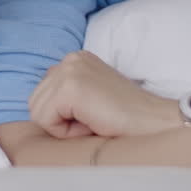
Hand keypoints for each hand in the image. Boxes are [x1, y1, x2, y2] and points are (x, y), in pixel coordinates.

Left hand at [29, 50, 178, 137]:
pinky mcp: (70, 87)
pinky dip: (65, 131)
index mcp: (74, 59)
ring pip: (38, 111)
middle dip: (59, 120)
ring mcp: (69, 70)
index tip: (91, 114)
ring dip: (62, 126)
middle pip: (35, 101)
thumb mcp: (90, 96)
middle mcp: (70, 59)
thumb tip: (38, 107)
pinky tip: (90, 124)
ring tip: (92, 121)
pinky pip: (46, 119)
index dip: (63, 114)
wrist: (155, 121)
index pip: (43, 93)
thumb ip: (65, 94)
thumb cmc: (125, 117)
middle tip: (92, 120)